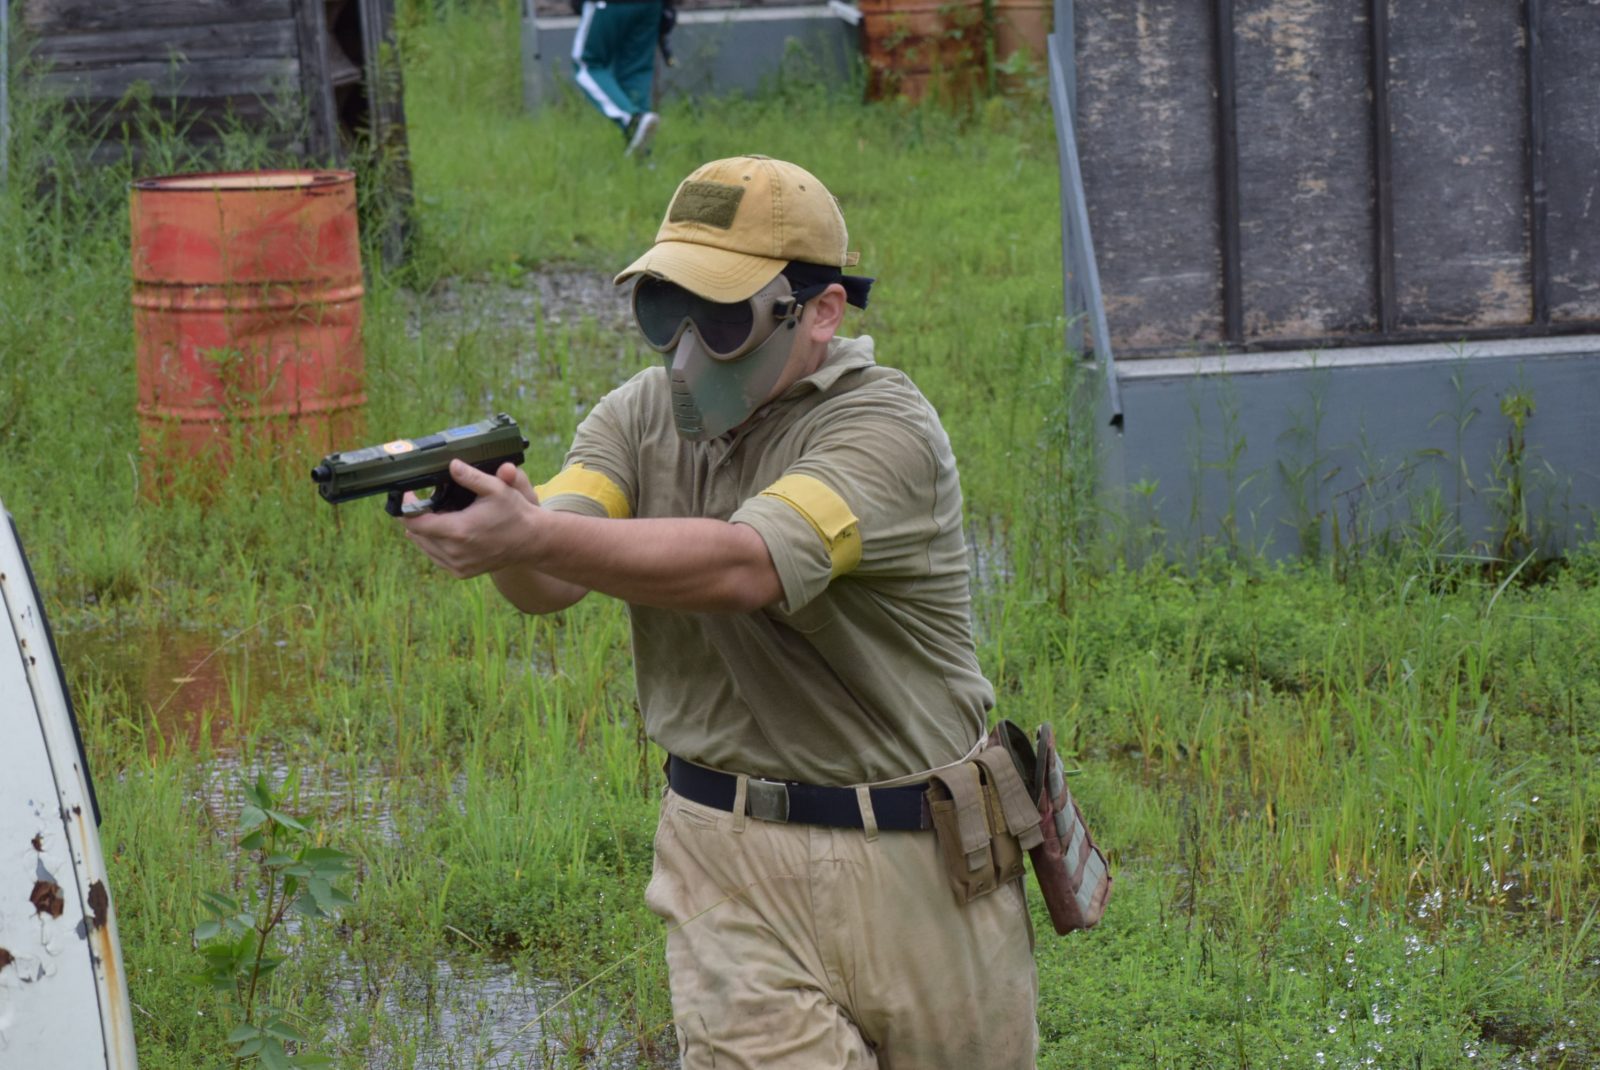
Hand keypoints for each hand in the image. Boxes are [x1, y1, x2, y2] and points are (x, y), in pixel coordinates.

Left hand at [400, 459, 539, 578]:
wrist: (531, 541)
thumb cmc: (514, 513)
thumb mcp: (496, 489)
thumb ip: (471, 477)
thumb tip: (452, 464)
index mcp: (459, 530)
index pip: (416, 523)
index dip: (406, 508)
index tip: (408, 495)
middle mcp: (454, 552)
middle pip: (417, 535)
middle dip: (416, 518)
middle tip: (424, 502)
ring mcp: (458, 565)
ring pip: (425, 548)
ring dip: (424, 532)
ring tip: (434, 515)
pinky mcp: (461, 572)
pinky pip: (436, 558)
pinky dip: (434, 545)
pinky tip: (443, 532)